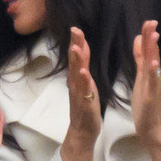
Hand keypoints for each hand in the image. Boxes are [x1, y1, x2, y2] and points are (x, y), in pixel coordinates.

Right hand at [61, 27, 101, 160]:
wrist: (82, 131)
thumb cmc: (85, 107)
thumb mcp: (86, 84)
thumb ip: (83, 67)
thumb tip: (82, 51)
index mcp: (78, 78)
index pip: (77, 57)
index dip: (77, 42)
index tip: (76, 28)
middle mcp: (75, 83)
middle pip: (74, 61)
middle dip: (75, 45)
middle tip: (75, 30)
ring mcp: (78, 93)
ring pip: (76, 74)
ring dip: (76, 60)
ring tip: (77, 47)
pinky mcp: (84, 103)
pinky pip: (83, 91)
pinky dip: (83, 81)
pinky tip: (84, 72)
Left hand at [131, 20, 160, 160]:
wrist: (150, 127)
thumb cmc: (145, 102)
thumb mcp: (141, 76)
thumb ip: (140, 58)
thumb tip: (139, 39)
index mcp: (148, 71)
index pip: (148, 49)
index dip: (148, 35)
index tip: (148, 21)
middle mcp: (153, 75)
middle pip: (152, 53)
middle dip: (151, 37)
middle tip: (151, 21)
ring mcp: (153, 86)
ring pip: (154, 65)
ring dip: (154, 51)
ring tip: (154, 36)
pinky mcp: (151, 97)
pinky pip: (152, 83)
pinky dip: (152, 72)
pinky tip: (153, 63)